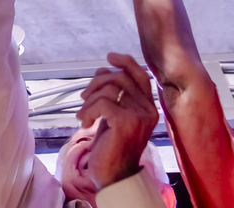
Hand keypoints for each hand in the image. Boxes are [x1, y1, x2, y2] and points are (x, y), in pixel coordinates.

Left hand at [78, 53, 158, 190]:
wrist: (114, 176)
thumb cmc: (113, 147)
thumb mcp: (115, 115)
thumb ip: (115, 94)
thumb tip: (104, 70)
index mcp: (149, 106)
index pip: (140, 74)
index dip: (125, 62)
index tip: (109, 57)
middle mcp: (148, 109)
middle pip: (121, 77)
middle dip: (97, 82)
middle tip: (84, 97)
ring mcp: (138, 116)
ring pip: (110, 89)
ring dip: (90, 99)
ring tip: (83, 114)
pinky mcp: (125, 123)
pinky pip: (103, 103)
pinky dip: (89, 110)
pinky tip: (85, 122)